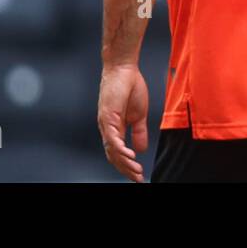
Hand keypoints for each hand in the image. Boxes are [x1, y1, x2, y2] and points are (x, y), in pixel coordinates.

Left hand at [98, 64, 149, 181]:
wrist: (124, 68)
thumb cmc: (130, 87)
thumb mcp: (139, 115)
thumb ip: (139, 132)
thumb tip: (140, 150)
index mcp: (114, 128)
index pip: (118, 153)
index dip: (127, 166)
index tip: (139, 176)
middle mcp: (107, 128)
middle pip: (114, 156)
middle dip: (126, 170)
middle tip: (138, 179)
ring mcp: (105, 123)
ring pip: (113, 150)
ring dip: (125, 163)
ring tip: (136, 171)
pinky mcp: (107, 116)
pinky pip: (112, 137)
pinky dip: (120, 149)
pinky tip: (130, 156)